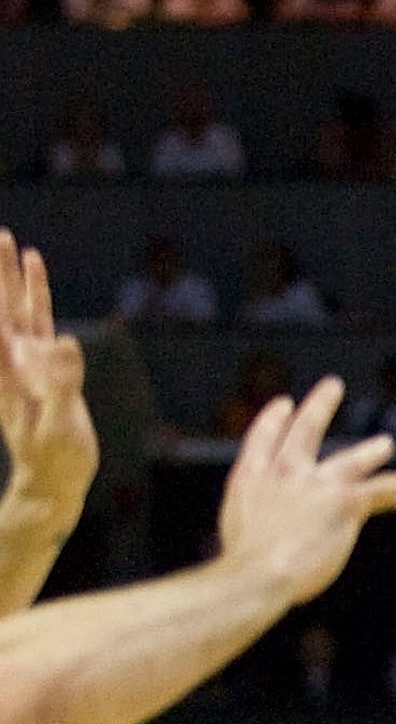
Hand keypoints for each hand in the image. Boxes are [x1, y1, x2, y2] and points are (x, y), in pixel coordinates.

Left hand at [0, 231, 97, 527]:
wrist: (53, 480)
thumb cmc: (53, 458)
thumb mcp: (58, 426)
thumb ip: (60, 384)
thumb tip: (61, 340)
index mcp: (7, 370)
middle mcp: (13, 360)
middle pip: (2, 306)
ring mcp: (28, 361)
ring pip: (18, 309)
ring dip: (14, 278)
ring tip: (11, 243)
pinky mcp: (47, 367)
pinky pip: (40, 324)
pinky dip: (38, 298)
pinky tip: (37, 276)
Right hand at [216, 378, 395, 609]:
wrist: (259, 572)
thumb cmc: (241, 571)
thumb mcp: (235, 543)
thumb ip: (248, 537)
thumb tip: (246, 567)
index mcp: (250, 479)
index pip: (262, 440)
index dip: (273, 420)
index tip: (282, 406)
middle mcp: (283, 473)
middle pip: (304, 432)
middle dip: (319, 408)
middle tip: (332, 387)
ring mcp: (316, 484)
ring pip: (351, 461)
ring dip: (370, 451)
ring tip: (385, 444)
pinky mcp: (346, 502)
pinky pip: (387, 489)